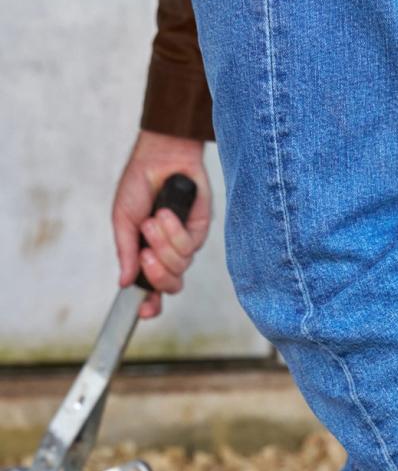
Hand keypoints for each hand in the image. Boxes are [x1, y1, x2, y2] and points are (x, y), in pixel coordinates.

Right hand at [112, 131, 210, 318]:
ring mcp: (185, 245)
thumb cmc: (139, 185)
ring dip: (163, 245)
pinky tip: (167, 213)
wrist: (161, 158)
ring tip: (154, 220)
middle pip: (170, 286)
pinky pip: (189, 248)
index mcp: (147, 254)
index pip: (151, 289)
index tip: (143, 312)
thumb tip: (124, 283)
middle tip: (145, 253)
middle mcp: (168, 254)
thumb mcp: (123, 219)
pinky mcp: (200, 233)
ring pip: (179, 267)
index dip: (149, 304)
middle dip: (156, 273)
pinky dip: (175, 232)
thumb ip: (125, 252)